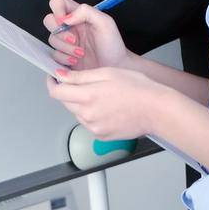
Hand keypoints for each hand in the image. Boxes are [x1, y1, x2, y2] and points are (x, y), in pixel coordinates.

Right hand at [42, 0, 129, 70]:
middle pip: (49, 20)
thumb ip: (86, 12)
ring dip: (66, 47)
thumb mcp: (105, 22)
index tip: (65, 21)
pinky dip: (64, 58)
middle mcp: (70, 27)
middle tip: (75, 40)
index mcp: (78, 15)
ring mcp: (66, 43)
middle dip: (60, 32)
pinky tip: (76, 61)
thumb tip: (67, 18)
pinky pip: (54, 55)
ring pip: (52, 39)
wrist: (115, 67)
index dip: (57, 9)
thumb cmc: (113, 44)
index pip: (58, 3)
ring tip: (81, 53)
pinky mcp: (64, 57)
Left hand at [46, 66, 169, 139]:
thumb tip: (61, 76)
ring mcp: (94, 128)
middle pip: (66, 103)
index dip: (52, 83)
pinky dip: (92, 115)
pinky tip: (108, 108)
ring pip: (78, 113)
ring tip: (102, 95)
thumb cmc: (137, 88)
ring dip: (82, 104)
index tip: (54, 77)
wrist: (156, 110)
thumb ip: (80, 76)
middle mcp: (87, 115)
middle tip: (83, 83)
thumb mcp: (107, 73)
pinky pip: (89, 124)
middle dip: (69, 92)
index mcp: (87, 96)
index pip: (57, 92)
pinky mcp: (102, 136)